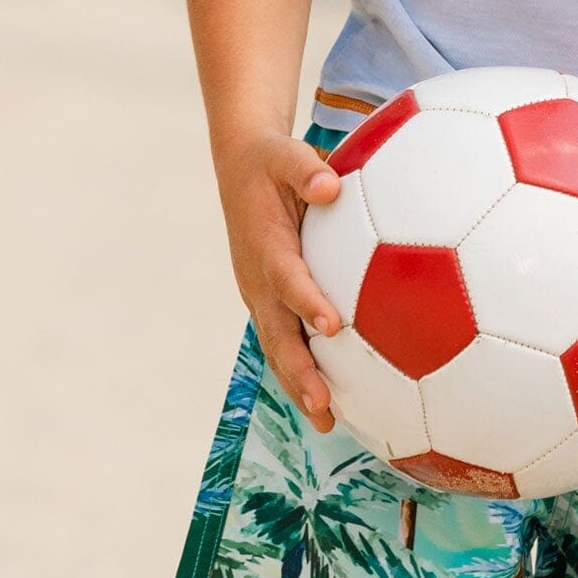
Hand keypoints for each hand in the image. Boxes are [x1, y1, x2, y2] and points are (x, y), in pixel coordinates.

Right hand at [213, 128, 344, 433]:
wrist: (242, 167)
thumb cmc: (270, 160)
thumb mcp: (284, 153)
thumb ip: (306, 169)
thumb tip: (331, 184)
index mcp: (265, 245)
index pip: (287, 279)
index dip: (306, 302)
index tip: (332, 326)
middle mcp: (259, 280)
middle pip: (277, 333)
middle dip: (298, 372)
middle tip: (323, 404)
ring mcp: (262, 296)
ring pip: (279, 347)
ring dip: (299, 384)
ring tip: (329, 423)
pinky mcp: (270, 302)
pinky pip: (286, 340)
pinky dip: (303, 371)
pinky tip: (336, 400)